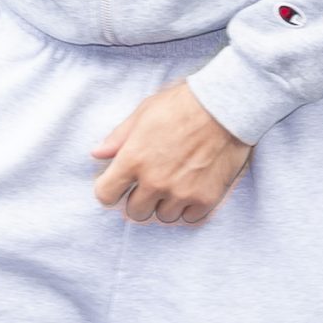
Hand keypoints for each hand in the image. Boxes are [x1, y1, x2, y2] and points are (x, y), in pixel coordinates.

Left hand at [91, 79, 252, 223]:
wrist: (225, 106)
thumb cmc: (182, 105)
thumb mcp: (143, 113)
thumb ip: (118, 137)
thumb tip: (97, 154)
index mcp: (134, 159)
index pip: (105, 194)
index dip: (109, 190)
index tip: (118, 185)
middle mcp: (154, 181)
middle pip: (134, 212)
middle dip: (138, 200)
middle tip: (150, 184)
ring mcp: (181, 192)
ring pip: (163, 216)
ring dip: (165, 204)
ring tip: (175, 184)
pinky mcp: (205, 198)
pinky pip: (189, 217)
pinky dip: (189, 207)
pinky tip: (193, 189)